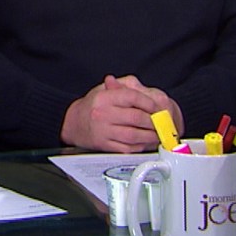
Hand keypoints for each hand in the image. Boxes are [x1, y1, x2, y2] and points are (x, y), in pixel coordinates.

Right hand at [60, 74, 176, 152]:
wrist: (73, 123)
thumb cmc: (93, 106)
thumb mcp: (104, 89)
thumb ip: (124, 86)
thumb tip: (145, 91)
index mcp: (104, 97)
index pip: (132, 97)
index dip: (149, 103)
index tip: (158, 107)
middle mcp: (102, 114)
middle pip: (136, 118)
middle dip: (154, 121)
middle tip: (162, 122)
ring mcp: (103, 131)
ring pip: (134, 136)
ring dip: (150, 136)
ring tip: (158, 134)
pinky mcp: (105, 145)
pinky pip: (128, 148)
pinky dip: (141, 147)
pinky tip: (147, 142)